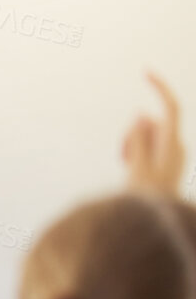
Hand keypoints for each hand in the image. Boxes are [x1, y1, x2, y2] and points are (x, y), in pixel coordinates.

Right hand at [123, 72, 185, 197]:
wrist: (157, 225)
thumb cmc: (145, 200)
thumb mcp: (136, 167)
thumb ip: (138, 139)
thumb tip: (140, 115)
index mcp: (173, 145)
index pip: (170, 107)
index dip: (160, 87)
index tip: (145, 72)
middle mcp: (177, 147)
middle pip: (153, 123)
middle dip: (134, 131)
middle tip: (121, 154)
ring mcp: (172, 156)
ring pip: (148, 136)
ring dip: (133, 144)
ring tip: (124, 165)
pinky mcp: (165, 163)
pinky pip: (148, 148)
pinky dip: (136, 153)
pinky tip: (128, 167)